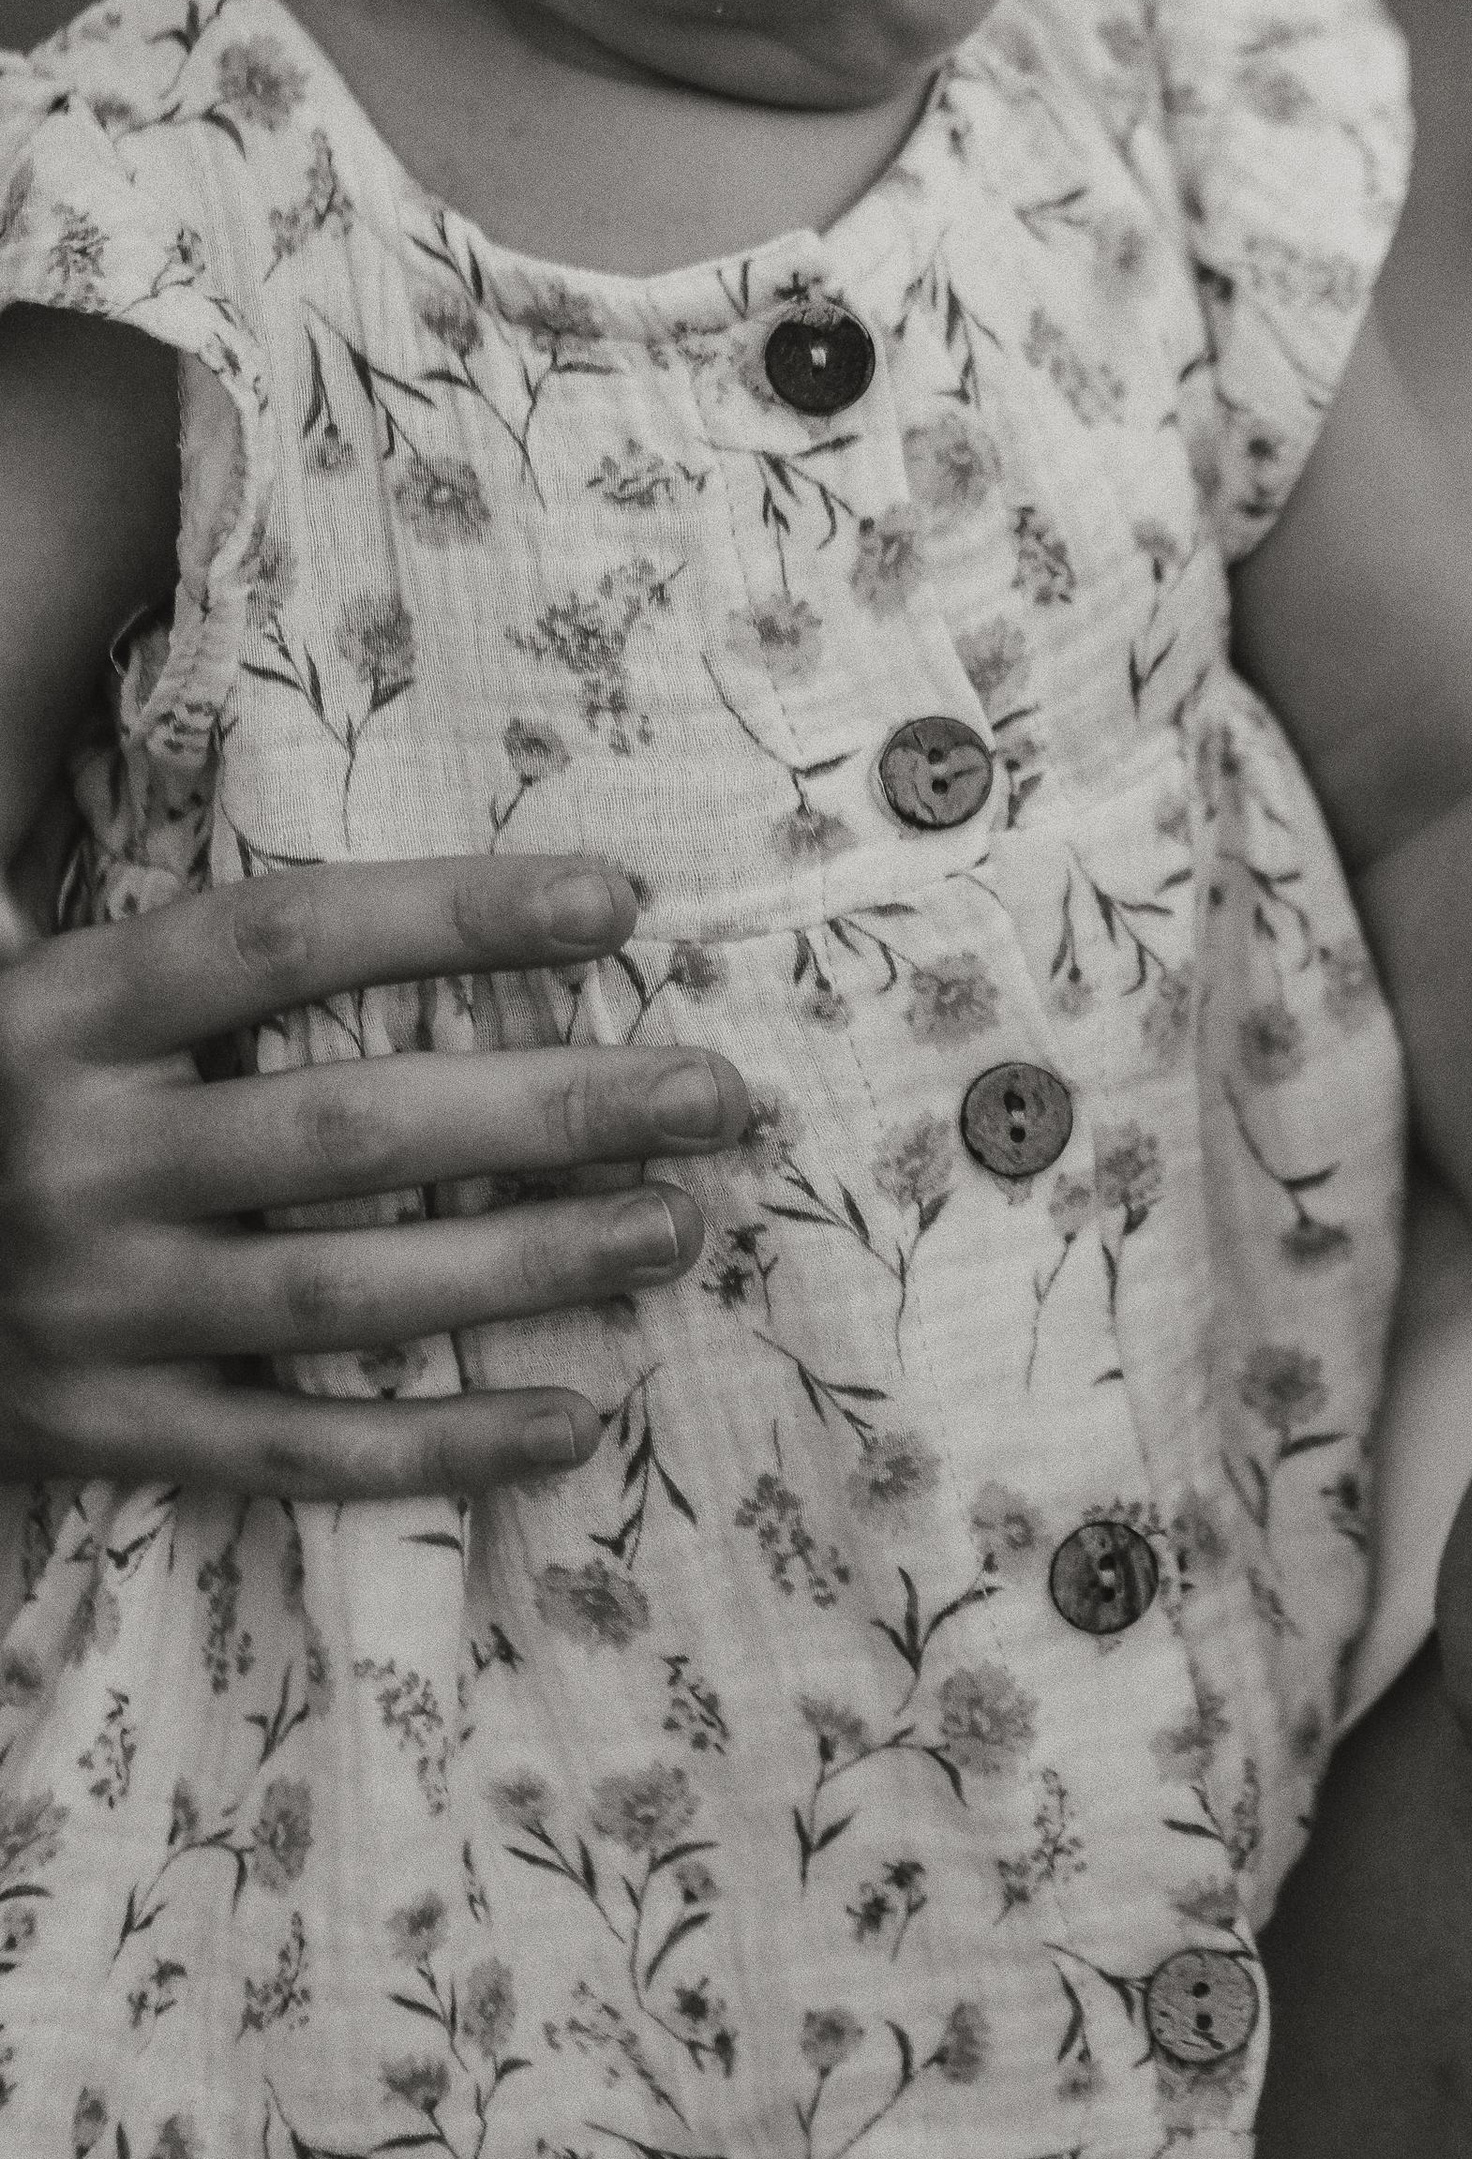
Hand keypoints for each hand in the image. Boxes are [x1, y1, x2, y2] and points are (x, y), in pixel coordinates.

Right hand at [0, 854, 748, 1496]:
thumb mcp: (14, 974)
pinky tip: (575, 1424)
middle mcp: (70, 1159)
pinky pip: (295, 1452)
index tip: (618, 900)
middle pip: (350, 1131)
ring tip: (677, 1227)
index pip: (282, 941)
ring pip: (343, 1296)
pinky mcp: (100, 1434)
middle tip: (715, 1094)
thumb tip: (215, 707)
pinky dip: (439, 1448)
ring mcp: (87, 1310)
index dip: (454, 912)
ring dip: (530, 1266)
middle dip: (554, 1110)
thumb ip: (158, 924)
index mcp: (52, 1012)